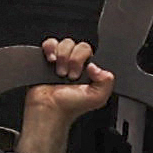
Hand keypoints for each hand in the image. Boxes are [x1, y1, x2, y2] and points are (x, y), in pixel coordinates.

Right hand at [21, 36, 117, 152]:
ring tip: (60, 73)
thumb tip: (95, 67)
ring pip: (64, 43)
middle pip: (77, 45)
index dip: (83, 58)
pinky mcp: (45, 60)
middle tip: (70, 75)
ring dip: (62, 57)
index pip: (89, 51)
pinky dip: (50, 49)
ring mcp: (60, 60)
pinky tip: (51, 61)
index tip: (80, 73)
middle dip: (73, 59)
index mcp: (88, 69)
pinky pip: (49, 43)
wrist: (50, 110)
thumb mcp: (98, 97)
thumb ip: (107, 81)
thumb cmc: (71, 107)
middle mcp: (74, 63)